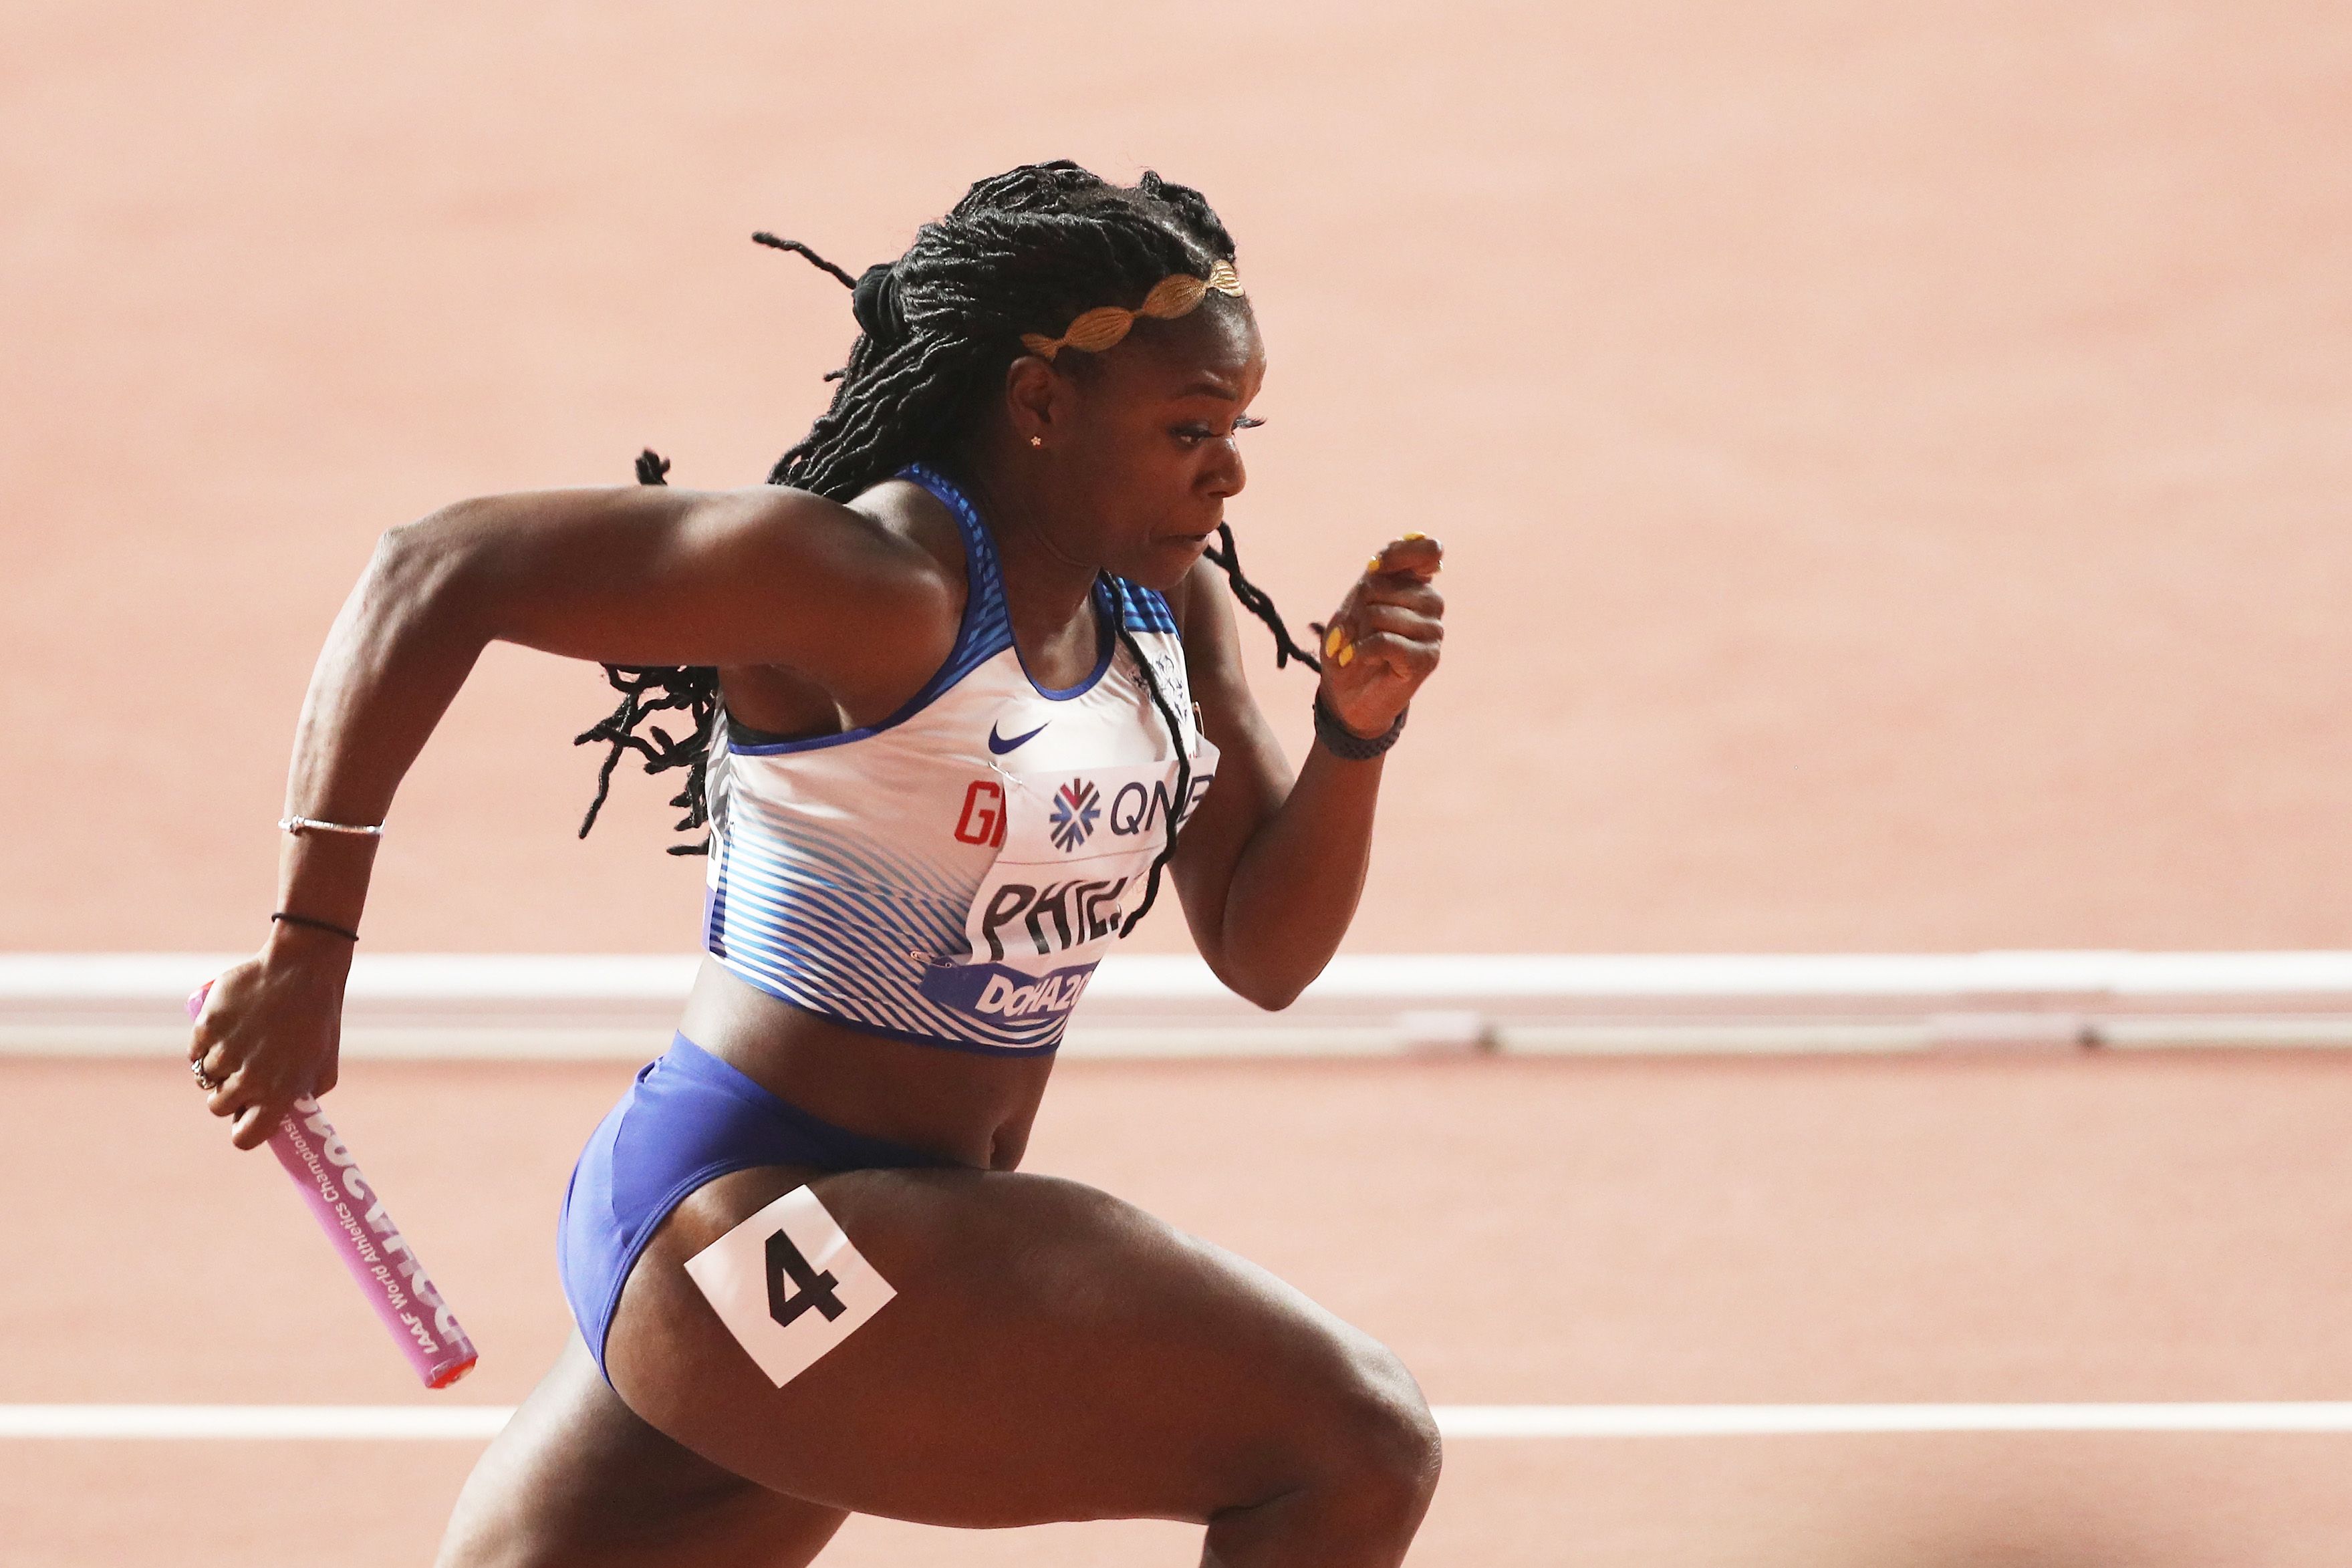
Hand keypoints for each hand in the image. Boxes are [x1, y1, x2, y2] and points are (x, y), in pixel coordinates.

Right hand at [187, 931, 350, 1149]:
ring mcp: (224, 1052)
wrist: (303, 970)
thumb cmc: (319, 1020)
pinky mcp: (206, 1028)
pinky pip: (195, 1051)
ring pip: (206, 1077)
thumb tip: (282, 1119)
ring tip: (244, 1043)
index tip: (246, 1119)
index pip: (245, 1138)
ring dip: (220, 1067)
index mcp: (279, 1093)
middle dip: (230, 1095)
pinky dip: (206, 1044)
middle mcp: (248, 1078)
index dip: (244, 1131)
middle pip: (219, 1107)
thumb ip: (303, 1097)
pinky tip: (229, 1029)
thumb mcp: (324, 1066)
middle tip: (245, 1074)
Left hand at [1316, 534, 1444, 739]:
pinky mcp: (1428, 659)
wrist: (1345, 694)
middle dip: (1359, 608)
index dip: (1398, 555)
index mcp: (1416, 582)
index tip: (1373, 569)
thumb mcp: (1354, 604)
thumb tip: (1378, 568)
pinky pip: (1386, 641)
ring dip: (1359, 632)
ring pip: (1383, 614)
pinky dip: (1361, 650)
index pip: (1428, 549)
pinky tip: (1357, 658)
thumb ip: (1373, 581)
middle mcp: (1431, 603)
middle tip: (1356, 629)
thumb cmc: (1349, 644)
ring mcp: (1433, 631)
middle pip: (1387, 585)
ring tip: (1359, 646)